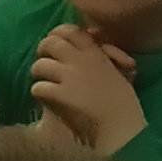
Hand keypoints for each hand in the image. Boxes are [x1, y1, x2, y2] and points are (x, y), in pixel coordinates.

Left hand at [29, 18, 142, 150]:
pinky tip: (44, 99)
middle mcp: (81, 61)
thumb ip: (107, 56)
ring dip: (38, 73)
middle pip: (50, 43)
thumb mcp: (119, 74)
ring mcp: (69, 78)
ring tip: (43, 81)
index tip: (56, 40)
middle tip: (44, 59)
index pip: (71, 31)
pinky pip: (38, 87)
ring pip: (40, 65)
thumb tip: (93, 36)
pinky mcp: (60, 95)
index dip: (58, 33)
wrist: (121, 130)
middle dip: (42, 50)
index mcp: (96, 54)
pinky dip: (39, 93)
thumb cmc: (123, 105)